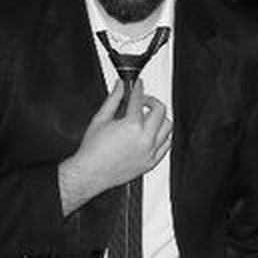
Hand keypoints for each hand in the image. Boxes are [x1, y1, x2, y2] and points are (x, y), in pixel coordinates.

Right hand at [58, 79, 171, 214]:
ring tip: (148, 116)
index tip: (136, 84)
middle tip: (142, 100)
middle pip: (159, 110)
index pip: (139, 100)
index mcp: (131, 126)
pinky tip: (153, 132)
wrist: (90, 173)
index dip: (137, 88)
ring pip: (167, 127)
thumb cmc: (92, 150)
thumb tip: (120, 86)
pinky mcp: (151, 163)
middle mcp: (144, 139)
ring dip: (159, 118)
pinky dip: (163, 136)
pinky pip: (166, 145)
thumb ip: (113, 99)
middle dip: (151, 100)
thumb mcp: (101, 119)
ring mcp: (150, 152)